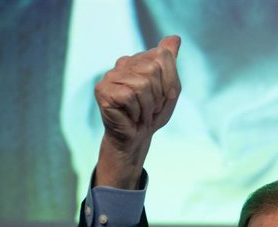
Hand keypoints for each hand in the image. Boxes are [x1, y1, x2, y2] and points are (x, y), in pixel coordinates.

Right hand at [94, 35, 180, 188]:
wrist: (136, 138)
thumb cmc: (152, 114)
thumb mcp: (170, 89)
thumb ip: (171, 64)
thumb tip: (175, 37)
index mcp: (140, 59)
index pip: (163, 56)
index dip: (170, 81)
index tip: (164, 96)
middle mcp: (123, 63)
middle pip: (152, 70)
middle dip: (158, 95)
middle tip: (151, 108)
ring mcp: (111, 75)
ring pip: (142, 84)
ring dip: (148, 106)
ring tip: (142, 113)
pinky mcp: (102, 90)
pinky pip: (129, 96)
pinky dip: (136, 111)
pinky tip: (130, 116)